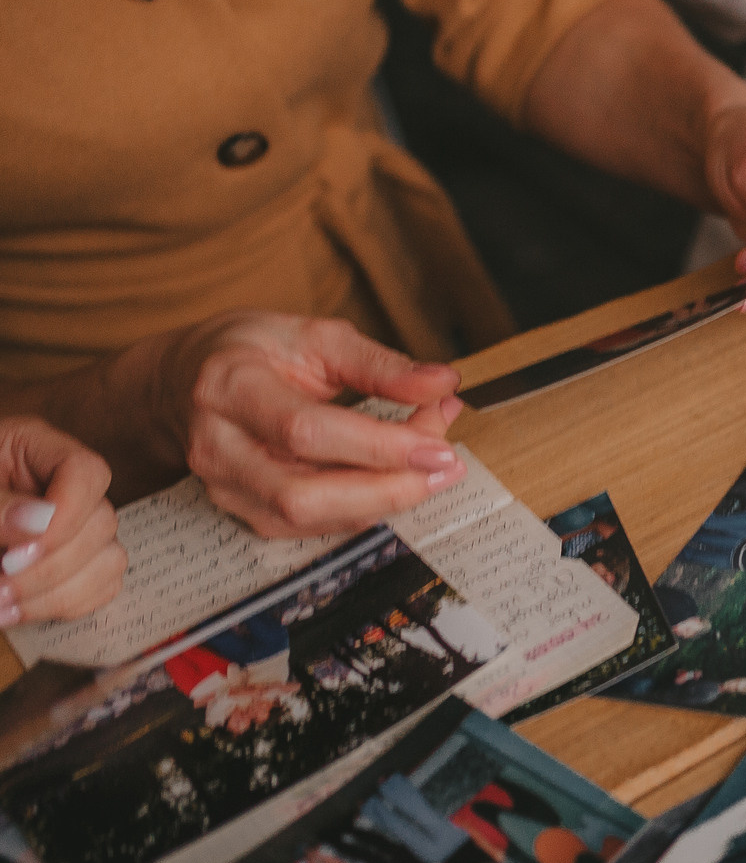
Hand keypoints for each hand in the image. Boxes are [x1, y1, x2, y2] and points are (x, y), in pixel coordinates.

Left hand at [0, 418, 122, 624]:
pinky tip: (18, 611)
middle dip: (50, 565)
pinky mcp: (74, 563)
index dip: (68, 513)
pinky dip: (65, 605)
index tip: (20, 552)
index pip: (86, 471)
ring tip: (1, 608)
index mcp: (31, 449)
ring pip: (108, 561)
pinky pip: (100, 587)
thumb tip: (40, 524)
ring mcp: (73, 527)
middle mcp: (62, 486)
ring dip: (55, 593)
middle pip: (101, 521)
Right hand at [167, 315, 464, 538]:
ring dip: (384, 500)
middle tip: (446, 465)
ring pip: (311, 519)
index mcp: (229, 389)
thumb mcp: (313, 336)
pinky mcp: (244, 513)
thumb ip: (379, 363)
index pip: (306, 432)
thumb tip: (443, 383)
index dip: (378, 446)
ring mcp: (225, 488)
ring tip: (431, 468)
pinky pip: (314, 526)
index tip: (438, 445)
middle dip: (386, 489)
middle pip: (304, 495)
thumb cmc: (250, 353)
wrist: (183, 383)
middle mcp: (218, 447)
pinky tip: (396, 480)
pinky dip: (365, 506)